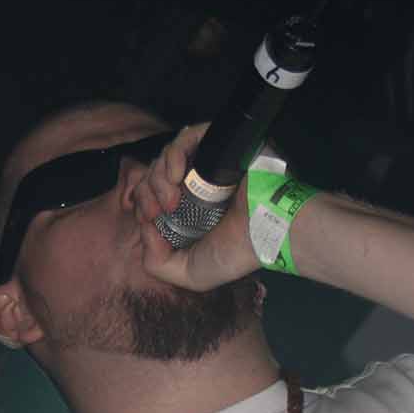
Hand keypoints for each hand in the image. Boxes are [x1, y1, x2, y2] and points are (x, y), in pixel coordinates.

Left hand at [130, 122, 260, 291]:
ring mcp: (206, 163)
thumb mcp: (190, 274)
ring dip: (158, 178)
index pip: (150, 194)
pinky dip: (174, 154)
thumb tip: (146, 228)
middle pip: (152, 173)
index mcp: (187, 209)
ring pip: (165, 157)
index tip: (152, 220)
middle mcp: (194, 184)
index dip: (142, 204)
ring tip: (172, 199)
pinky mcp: (220, 145)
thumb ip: (157, 262)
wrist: (271, 231)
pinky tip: (176, 174)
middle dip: (145, 194)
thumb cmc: (236, 253)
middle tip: (160, 212)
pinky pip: (187, 138)